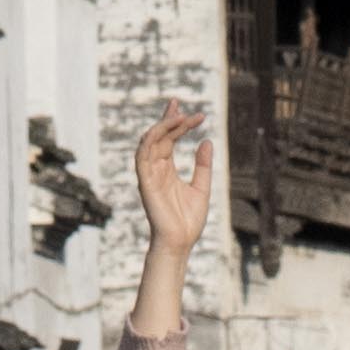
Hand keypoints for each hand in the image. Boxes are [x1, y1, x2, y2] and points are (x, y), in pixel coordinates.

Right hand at [134, 103, 212, 258]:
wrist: (180, 242)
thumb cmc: (188, 220)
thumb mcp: (202, 187)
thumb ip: (203, 165)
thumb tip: (206, 141)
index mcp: (167, 170)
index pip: (168, 140)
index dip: (176, 124)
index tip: (193, 113)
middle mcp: (156, 169)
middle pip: (159, 137)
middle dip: (169, 120)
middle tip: (182, 107)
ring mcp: (149, 175)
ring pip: (149, 142)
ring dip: (162, 127)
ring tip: (179, 116)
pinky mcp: (146, 182)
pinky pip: (143, 157)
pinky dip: (150, 141)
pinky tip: (164, 130)